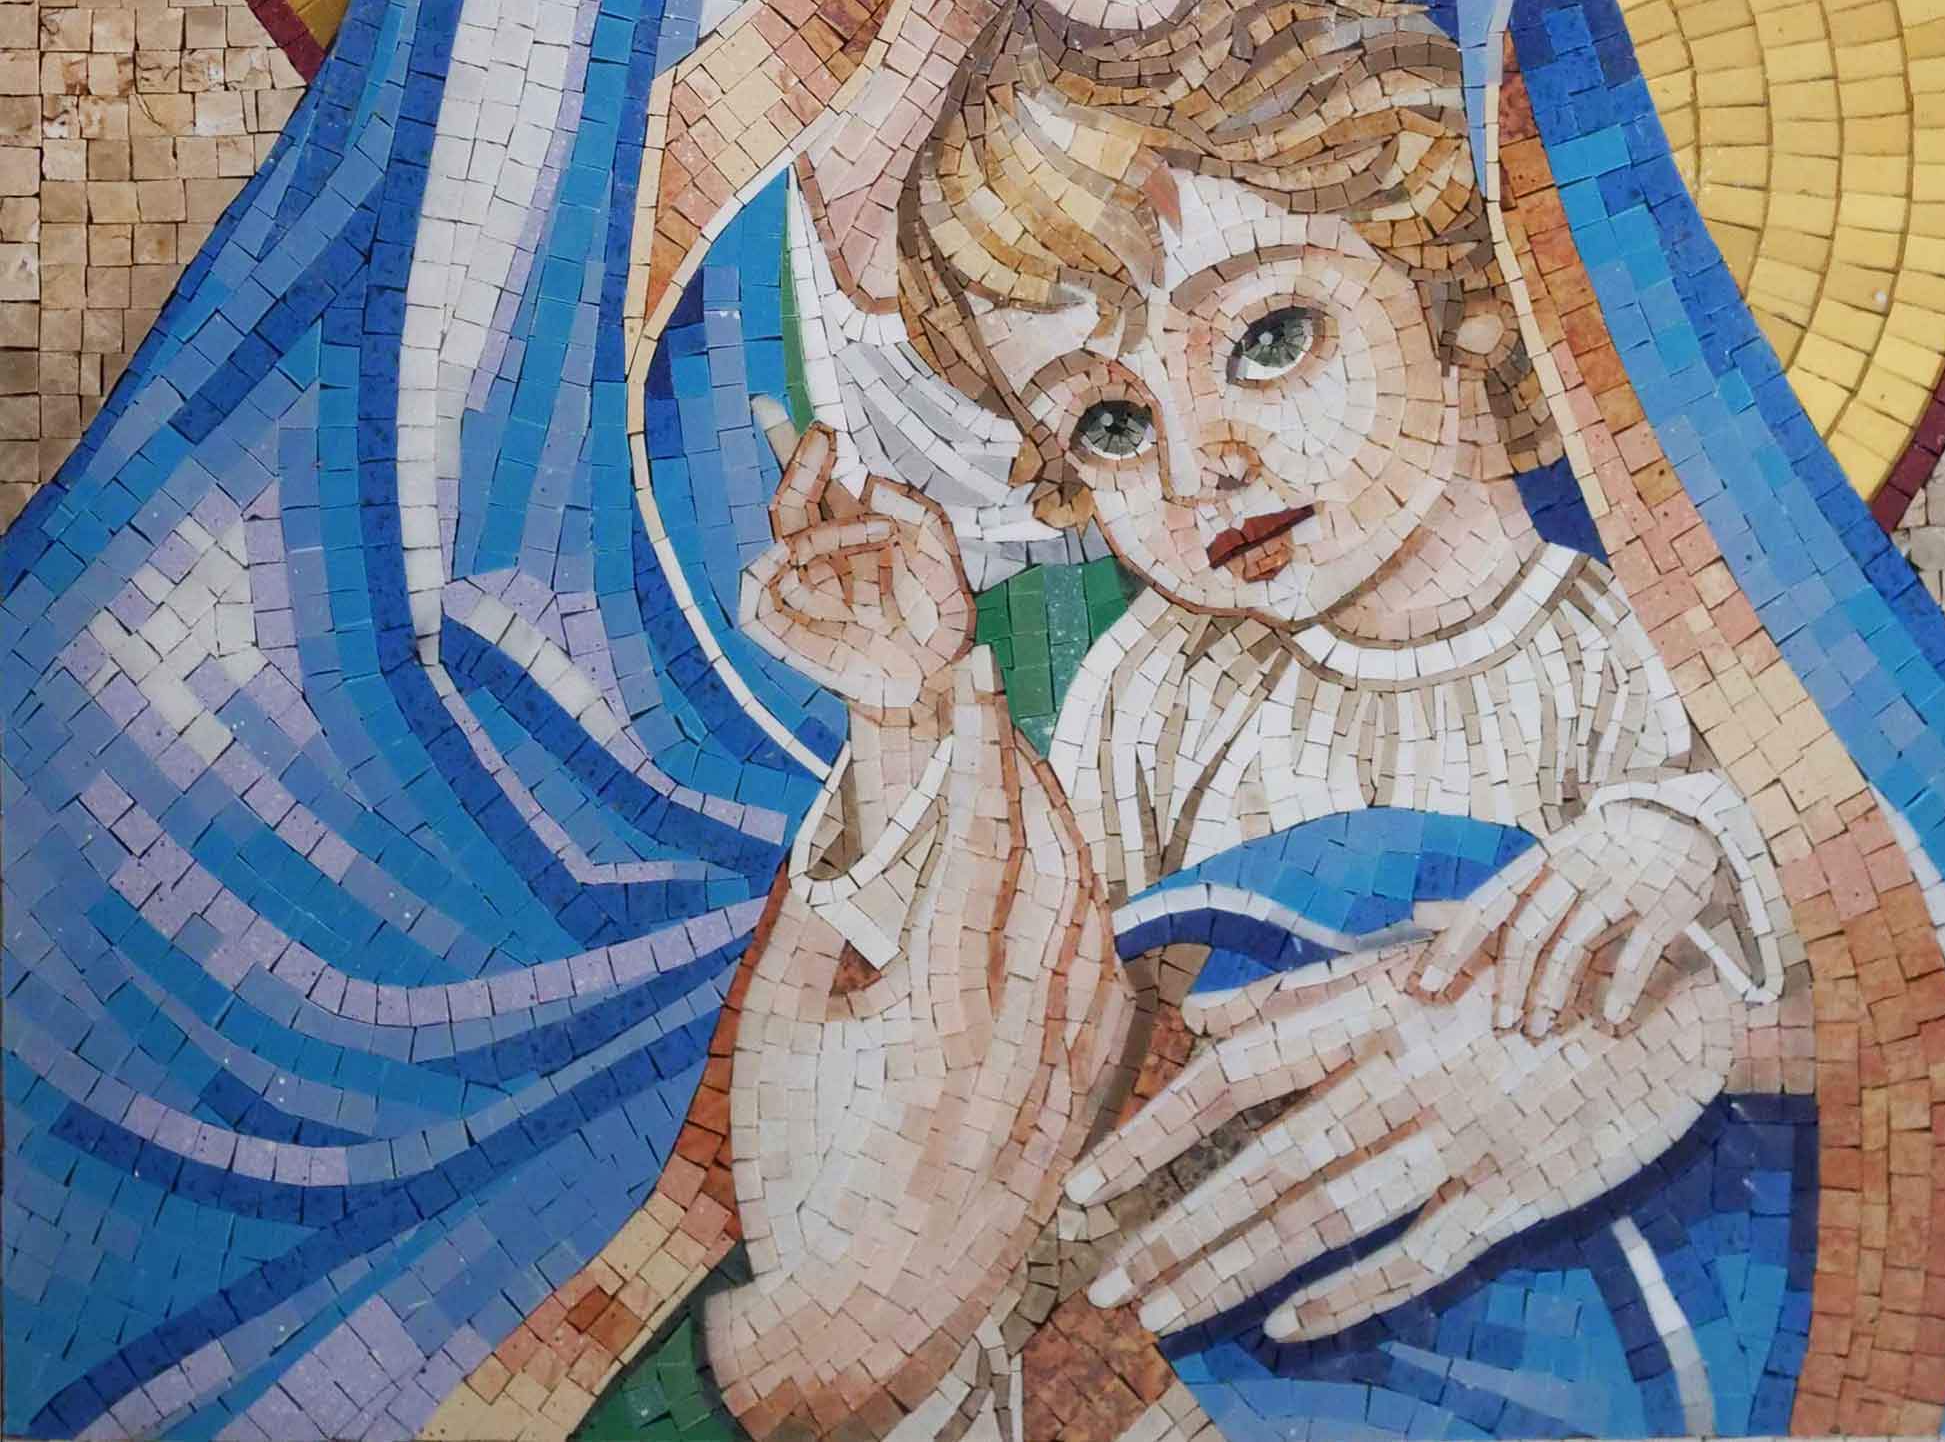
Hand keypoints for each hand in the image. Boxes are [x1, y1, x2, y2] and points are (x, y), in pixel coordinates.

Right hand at [707, 648, 1129, 1440]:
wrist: (846, 1329)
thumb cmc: (795, 1176)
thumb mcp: (774, 1035)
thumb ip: (810, 917)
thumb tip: (843, 814)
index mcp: (933, 1012)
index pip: (977, 838)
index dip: (977, 741)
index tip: (971, 672)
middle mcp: (1014, 1040)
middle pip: (1052, 863)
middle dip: (1026, 773)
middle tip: (992, 718)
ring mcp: (1058, 1082)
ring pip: (1095, 921)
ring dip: (1067, 838)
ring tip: (1027, 790)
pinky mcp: (1077, 1117)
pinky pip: (1112, 992)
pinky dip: (1095, 922)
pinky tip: (1070, 891)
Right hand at [739, 423, 973, 718]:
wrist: (937, 683)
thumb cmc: (942, 621)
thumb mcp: (944, 557)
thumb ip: (919, 514)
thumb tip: (871, 482)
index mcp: (853, 536)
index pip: (817, 485)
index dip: (798, 448)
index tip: (787, 409)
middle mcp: (823, 558)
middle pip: (793, 501)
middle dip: (801, 463)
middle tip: (824, 437)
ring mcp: (801, 591)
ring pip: (784, 536)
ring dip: (821, 526)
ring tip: (877, 529)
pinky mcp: (782, 629)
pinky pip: (756, 591)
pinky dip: (769, 565)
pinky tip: (799, 551)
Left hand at [1067, 932, 1736, 1345]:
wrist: (1665, 993)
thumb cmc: (1525, 971)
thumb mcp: (1412, 963)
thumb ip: (1306, 992)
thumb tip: (1204, 1014)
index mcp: (1372, 1011)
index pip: (1237, 1075)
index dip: (1155, 1132)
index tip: (1086, 1185)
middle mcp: (1403, 1077)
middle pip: (1266, 1165)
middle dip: (1174, 1229)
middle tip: (1102, 1285)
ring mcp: (1458, 1142)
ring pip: (1325, 1219)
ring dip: (1234, 1271)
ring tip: (1162, 1312)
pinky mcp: (1514, 1197)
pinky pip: (1416, 1258)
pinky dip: (1347, 1295)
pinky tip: (1284, 1325)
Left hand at [1413, 797, 1727, 1037]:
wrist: (1683, 817)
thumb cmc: (1605, 848)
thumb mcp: (1556, 857)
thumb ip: (1511, 891)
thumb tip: (1431, 915)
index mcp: (1546, 856)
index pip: (1490, 899)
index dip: (1457, 943)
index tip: (1428, 985)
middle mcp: (1577, 866)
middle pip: (1529, 927)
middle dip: (1509, 981)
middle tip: (1501, 1024)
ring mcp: (1620, 884)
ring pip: (1574, 943)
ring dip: (1551, 993)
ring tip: (1538, 1031)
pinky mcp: (1663, 904)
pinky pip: (1638, 952)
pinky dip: (1623, 987)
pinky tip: (1610, 1018)